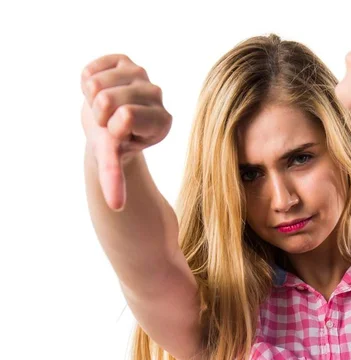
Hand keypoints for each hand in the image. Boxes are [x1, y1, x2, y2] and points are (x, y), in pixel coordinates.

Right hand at [80, 54, 171, 210]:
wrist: (106, 124)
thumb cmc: (114, 145)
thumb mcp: (114, 161)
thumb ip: (115, 178)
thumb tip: (115, 207)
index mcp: (162, 122)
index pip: (127, 116)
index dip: (111, 128)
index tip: (117, 136)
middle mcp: (157, 96)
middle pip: (106, 99)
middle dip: (97, 115)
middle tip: (107, 122)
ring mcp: (142, 75)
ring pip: (96, 83)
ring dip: (91, 99)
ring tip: (103, 108)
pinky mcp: (124, 60)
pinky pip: (91, 69)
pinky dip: (86, 81)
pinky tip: (100, 90)